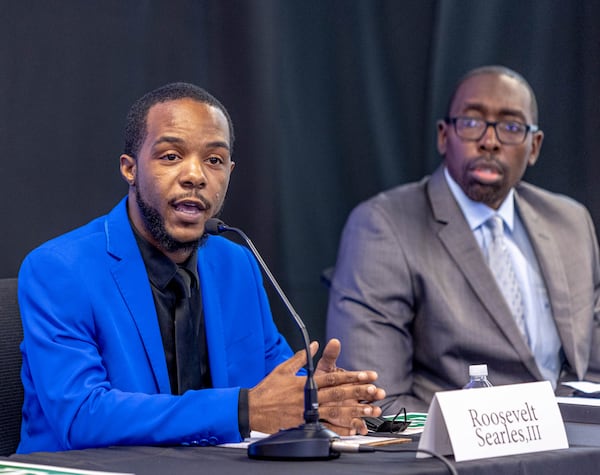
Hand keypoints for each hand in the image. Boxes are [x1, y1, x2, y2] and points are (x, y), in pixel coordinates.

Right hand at [248, 339, 384, 434]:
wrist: (253, 408)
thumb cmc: (268, 388)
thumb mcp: (283, 368)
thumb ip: (301, 356)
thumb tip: (314, 344)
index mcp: (306, 382)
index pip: (334, 378)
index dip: (353, 376)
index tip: (368, 375)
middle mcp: (309, 397)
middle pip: (339, 394)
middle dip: (359, 392)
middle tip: (376, 390)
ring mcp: (308, 412)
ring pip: (336, 411)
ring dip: (355, 411)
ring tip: (371, 411)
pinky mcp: (304, 424)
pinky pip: (326, 426)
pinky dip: (341, 428)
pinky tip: (354, 428)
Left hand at [314, 338, 384, 434]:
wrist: (312, 398)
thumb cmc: (322, 381)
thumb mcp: (325, 368)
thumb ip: (330, 356)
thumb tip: (334, 342)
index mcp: (351, 381)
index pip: (362, 378)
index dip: (366, 377)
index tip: (372, 375)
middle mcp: (353, 396)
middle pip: (366, 395)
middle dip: (373, 393)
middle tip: (378, 392)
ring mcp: (350, 409)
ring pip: (362, 410)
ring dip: (369, 410)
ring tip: (374, 411)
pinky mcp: (345, 422)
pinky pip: (352, 426)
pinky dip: (356, 427)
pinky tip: (360, 428)